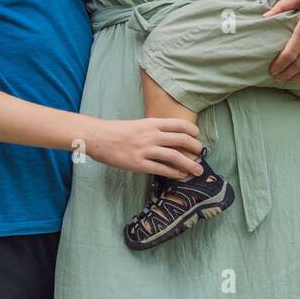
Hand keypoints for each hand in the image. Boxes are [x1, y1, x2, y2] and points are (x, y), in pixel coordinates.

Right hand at [83, 118, 204, 178]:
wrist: (97, 137)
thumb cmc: (117, 131)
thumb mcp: (138, 124)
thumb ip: (154, 129)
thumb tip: (171, 137)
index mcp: (152, 123)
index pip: (179, 124)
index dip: (192, 130)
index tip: (197, 136)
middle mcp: (151, 135)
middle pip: (181, 140)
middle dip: (195, 147)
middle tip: (201, 153)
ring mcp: (145, 150)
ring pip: (174, 156)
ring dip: (189, 163)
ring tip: (198, 169)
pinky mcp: (138, 164)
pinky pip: (161, 169)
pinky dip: (174, 173)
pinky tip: (181, 176)